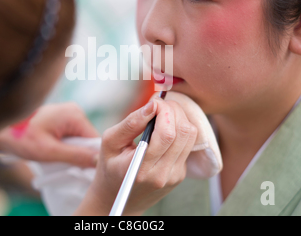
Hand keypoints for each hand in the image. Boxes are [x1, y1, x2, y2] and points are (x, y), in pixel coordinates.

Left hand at [0, 103, 99, 167]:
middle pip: (88, 139)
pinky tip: (52, 148)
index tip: (79, 167)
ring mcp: (67, 113)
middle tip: (62, 161)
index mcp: (74, 114)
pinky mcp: (61, 118)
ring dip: (70, 150)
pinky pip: (71, 135)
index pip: (95, 139)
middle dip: (78, 152)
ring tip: (54, 154)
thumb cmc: (21, 137)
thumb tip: (97, 160)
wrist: (0, 129)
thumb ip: (75, 156)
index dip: (91, 156)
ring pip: (79, 139)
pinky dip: (65, 145)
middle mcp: (74, 110)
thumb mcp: (49, 151)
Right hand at [75, 96, 197, 215]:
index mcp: (142, 169)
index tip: (154, 102)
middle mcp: (162, 174)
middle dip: (174, 110)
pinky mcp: (181, 174)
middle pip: (183, 131)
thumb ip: (131, 123)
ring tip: (163, 113)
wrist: (119, 198)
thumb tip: (152, 104)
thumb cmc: (110, 167)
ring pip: (191, 136)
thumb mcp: (110, 142)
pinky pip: (189, 144)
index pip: (166, 134)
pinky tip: (165, 127)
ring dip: (180, 117)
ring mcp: (175, 176)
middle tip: (159, 105)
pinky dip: (180, 129)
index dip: (164, 110)